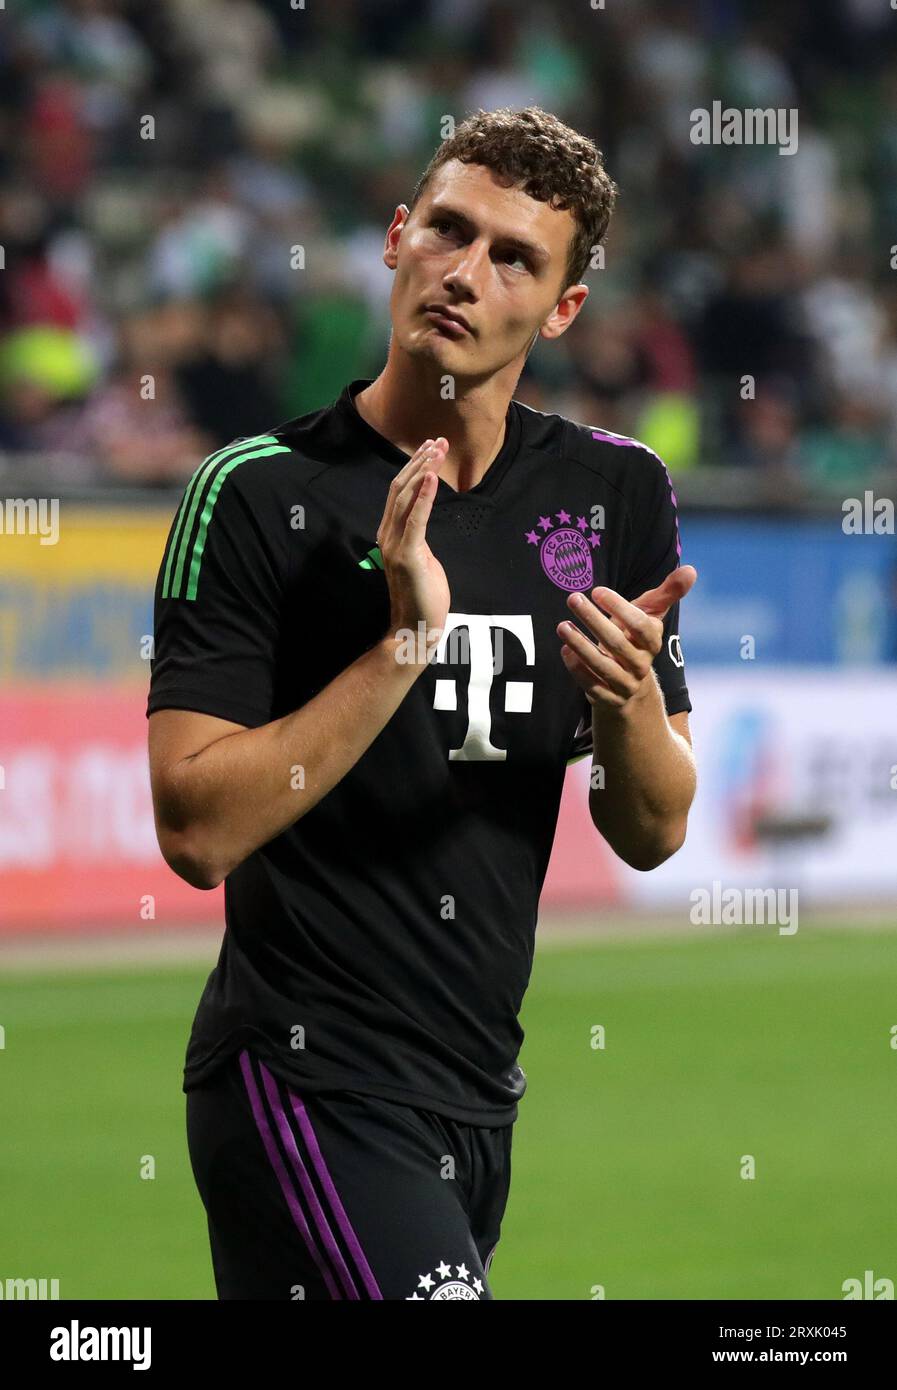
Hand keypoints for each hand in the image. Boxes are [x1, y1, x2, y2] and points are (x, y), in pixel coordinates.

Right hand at [378, 437, 451, 661]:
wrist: (416, 628)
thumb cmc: (423, 596)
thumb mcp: (422, 557)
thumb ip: (419, 536)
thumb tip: (423, 521)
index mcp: (390, 533)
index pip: (399, 492)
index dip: (413, 467)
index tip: (429, 447)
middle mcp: (387, 534)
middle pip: (400, 488)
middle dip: (419, 461)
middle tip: (437, 441)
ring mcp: (395, 544)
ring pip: (405, 498)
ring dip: (422, 471)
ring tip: (436, 450)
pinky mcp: (408, 555)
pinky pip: (416, 520)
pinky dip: (424, 497)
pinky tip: (432, 478)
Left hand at [557, 565, 696, 709]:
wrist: (629, 687)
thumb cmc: (634, 640)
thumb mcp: (649, 616)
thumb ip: (668, 593)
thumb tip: (691, 570)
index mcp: (652, 643)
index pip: (641, 626)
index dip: (620, 608)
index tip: (597, 591)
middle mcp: (641, 665)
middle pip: (618, 644)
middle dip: (594, 620)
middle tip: (573, 599)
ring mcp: (625, 685)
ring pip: (603, 666)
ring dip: (580, 645)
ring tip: (562, 626)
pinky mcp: (607, 699)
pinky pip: (592, 686)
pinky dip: (577, 668)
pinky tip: (565, 650)